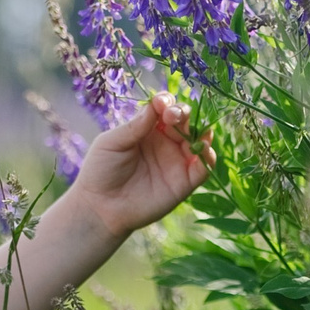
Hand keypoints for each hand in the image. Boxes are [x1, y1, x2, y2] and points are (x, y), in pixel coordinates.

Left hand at [70, 95, 213, 240]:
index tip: (161, 104)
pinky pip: (203, 167)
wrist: (100, 208)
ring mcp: (176, 161)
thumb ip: (135, 126)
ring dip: (200, 131)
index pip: (164, 107)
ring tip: (193, 132)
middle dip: (183, 113)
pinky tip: (203, 150)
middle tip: (174, 117)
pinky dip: (208, 157)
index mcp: (147, 128)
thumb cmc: (101, 170)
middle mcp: (165, 141)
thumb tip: (157, 105)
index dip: (166, 102)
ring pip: (198, 140)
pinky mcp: (184, 182)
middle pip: (185, 119)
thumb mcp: (112, 142)